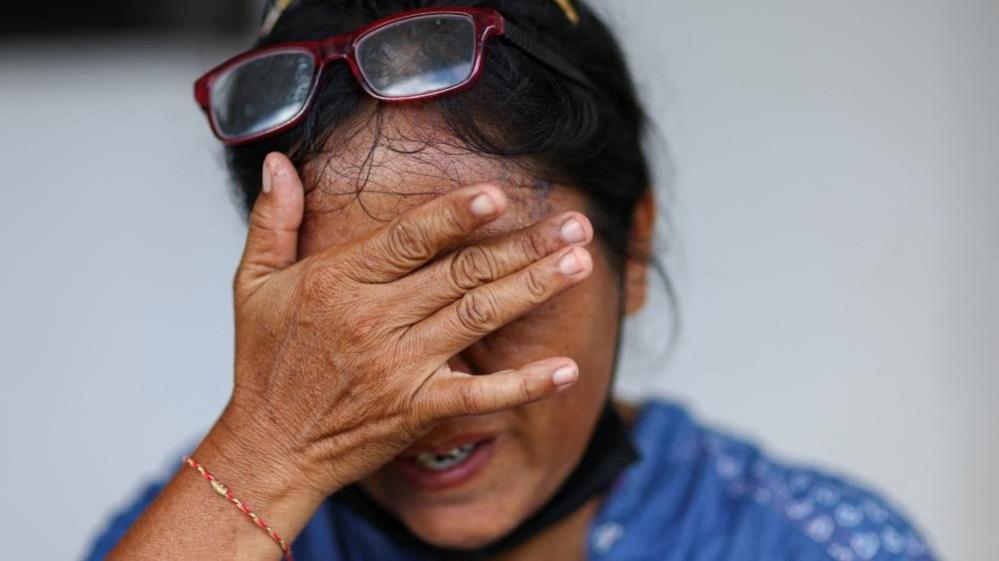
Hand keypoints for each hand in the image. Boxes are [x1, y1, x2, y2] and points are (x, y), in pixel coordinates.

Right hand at [222, 152, 594, 499]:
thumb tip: (279, 162)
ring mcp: (399, 367)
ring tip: (579, 264)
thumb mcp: (253, 283)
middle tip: (574, 224)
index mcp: (338, 281)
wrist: (269, 448)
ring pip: (478, 318)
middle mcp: (373, 320)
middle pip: (461, 274)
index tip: (500, 195)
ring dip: (533, 289)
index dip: (455, 215)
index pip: (408, 239)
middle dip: (523, 245)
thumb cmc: (265, 363)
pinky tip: (566, 369)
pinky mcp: (416, 409)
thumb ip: (273, 220)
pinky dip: (524, 384)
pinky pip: (479, 395)